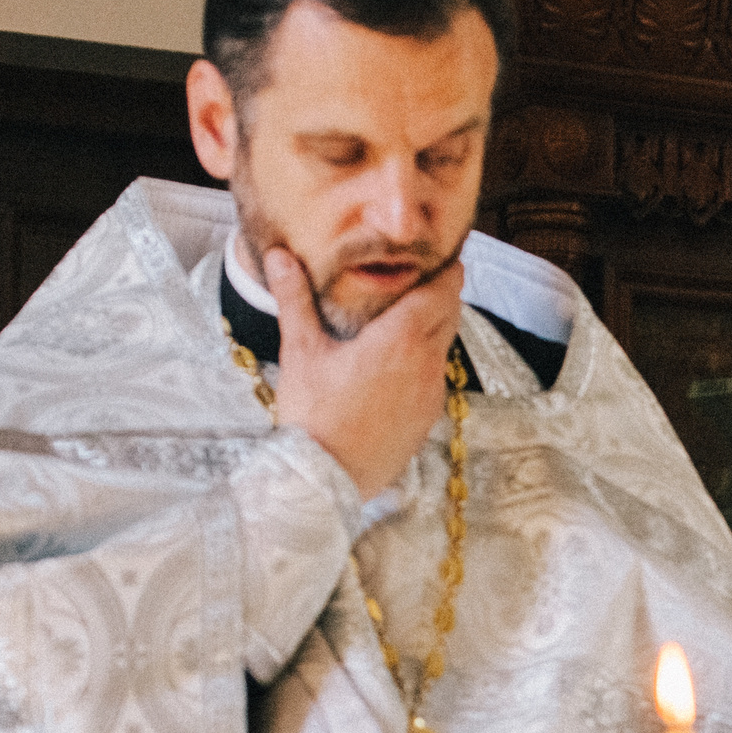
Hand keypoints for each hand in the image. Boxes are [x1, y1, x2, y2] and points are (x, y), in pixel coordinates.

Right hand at [266, 246, 463, 498]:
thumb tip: (281, 255)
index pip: (442, 290)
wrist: (326, 478)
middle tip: (420, 275)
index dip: (445, 269)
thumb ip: (295, 299)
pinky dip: (425, 358)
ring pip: (444, 345)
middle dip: (441, 292)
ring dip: (433, 326)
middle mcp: (426, 363)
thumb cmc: (312, 414)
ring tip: (406, 313)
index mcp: (401, 339)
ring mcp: (433, 393)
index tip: (439, 254)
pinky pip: (436, 375)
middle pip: (450, 314)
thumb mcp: (300, 351)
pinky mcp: (429, 416)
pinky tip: (398, 359)